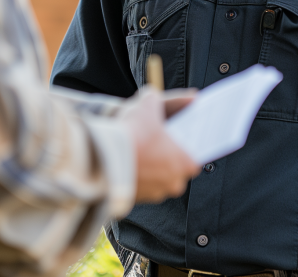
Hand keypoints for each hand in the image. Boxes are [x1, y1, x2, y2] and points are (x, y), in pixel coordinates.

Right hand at [120, 86, 200, 202]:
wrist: (104, 157)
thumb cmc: (133, 133)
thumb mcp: (149, 104)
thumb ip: (167, 99)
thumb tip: (178, 97)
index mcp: (185, 163)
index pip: (193, 158)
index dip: (183, 146)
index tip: (173, 138)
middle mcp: (174, 183)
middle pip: (175, 169)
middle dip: (165, 157)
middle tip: (153, 142)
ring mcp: (154, 194)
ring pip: (157, 179)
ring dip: (150, 167)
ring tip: (137, 150)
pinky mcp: (136, 200)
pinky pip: (140, 186)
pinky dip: (135, 175)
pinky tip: (126, 161)